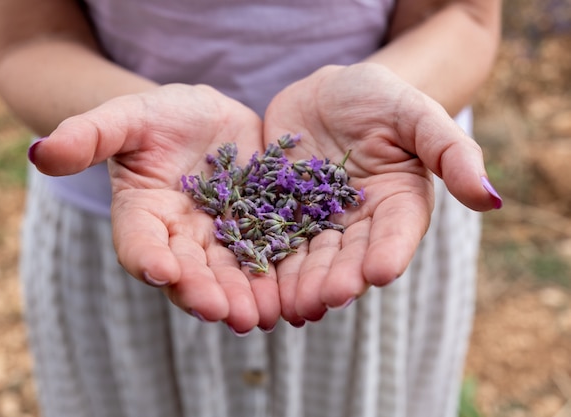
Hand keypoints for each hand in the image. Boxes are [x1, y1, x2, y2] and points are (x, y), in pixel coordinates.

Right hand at [30, 84, 279, 332]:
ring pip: (229, 273)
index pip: (138, 242)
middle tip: (225, 313)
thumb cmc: (156, 117)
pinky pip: (267, 256)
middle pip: (189, 271)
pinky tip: (291, 295)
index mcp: (142, 215)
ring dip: (243, 297)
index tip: (163, 271)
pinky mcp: (257, 229)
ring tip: (260, 315)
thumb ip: (87, 134)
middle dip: (205, 292)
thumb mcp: (124, 117)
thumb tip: (39, 153)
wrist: (205, 119)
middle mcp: (179, 237)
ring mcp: (219, 237)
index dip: (148, 257)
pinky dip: (276, 278)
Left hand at [263, 63, 500, 323]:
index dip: (389, 253)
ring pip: (312, 258)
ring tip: (293, 305)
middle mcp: (361, 221)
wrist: (328, 92)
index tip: (379, 273)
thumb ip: (450, 151)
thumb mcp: (416, 113)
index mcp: (399, 202)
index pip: (397, 233)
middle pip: (351, 255)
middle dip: (339, 279)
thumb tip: (490, 197)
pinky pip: (274, 241)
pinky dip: (270, 264)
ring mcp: (320, 221)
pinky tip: (262, 286)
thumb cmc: (380, 97)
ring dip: (303, 284)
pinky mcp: (283, 215)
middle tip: (325, 299)